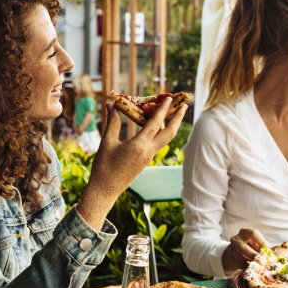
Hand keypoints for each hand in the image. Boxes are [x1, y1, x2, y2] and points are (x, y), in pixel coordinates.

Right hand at [76, 98, 185, 228]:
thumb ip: (112, 122)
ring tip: (174, 112)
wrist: (106, 190)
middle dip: (178, 118)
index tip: (168, 98)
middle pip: (169, 132)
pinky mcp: (146, 161)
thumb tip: (112, 105)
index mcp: (139, 145)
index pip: (155, 123)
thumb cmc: (104, 166)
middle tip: (184, 105)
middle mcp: (148, 151)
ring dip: (172, 125)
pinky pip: (157, 143)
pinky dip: (161, 132)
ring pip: (165, 139)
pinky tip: (157, 126)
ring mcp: (149, 157)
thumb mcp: (107, 142)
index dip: (162, 109)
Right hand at [222, 228, 268, 274]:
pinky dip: (246, 267)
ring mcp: (231, 248)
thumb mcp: (256, 245)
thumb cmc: (249, 248)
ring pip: (240, 257)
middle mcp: (236, 238)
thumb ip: (263, 248)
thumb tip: (272, 253)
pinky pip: (238, 264)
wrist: (233, 256)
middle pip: (243, 246)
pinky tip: (250, 267)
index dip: (261, 242)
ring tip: (257, 265)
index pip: (253, 233)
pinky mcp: (229, 258)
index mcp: (245, 232)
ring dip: (249, 262)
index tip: (268, 250)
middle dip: (252, 254)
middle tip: (261, 260)